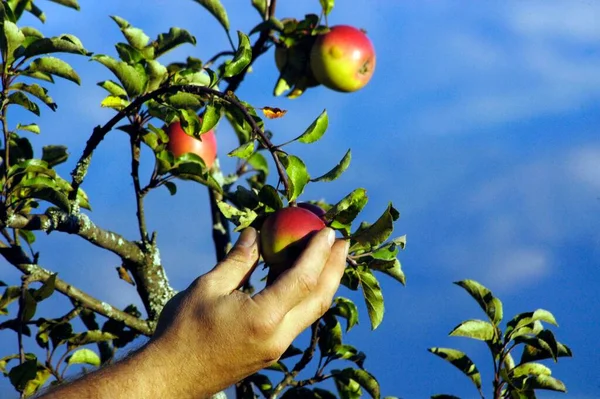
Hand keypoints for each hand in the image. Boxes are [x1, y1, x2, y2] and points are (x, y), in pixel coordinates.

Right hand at [147, 226, 348, 397]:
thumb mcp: (208, 287)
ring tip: (330, 257)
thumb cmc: (183, 330)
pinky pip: (298, 319)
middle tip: (343, 242)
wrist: (172, 377)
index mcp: (263, 318)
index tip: (329, 231)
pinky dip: (306, 296)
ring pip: (312, 311)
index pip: (303, 279)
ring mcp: (277, 347)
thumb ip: (238, 260)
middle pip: (319, 298)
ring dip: (324, 283)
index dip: (318, 252)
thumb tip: (255, 233)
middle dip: (335, 268)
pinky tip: (301, 279)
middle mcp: (278, 336)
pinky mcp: (271, 352)